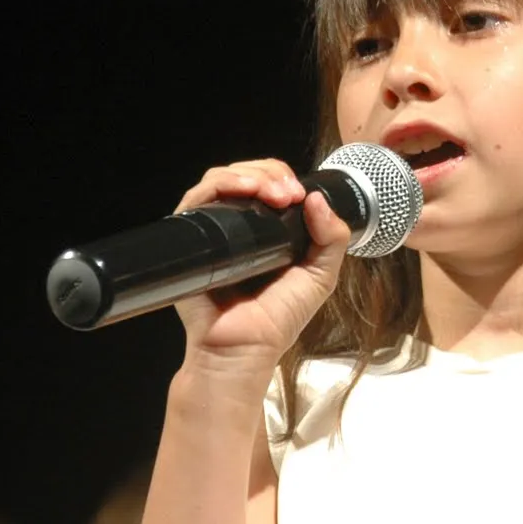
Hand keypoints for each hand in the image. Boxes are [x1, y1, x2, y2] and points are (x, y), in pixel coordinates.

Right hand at [172, 159, 350, 373]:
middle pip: (246, 174)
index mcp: (268, 231)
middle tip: (288, 193)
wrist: (241, 350)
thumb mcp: (320, 277)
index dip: (284, 178)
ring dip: (248, 174)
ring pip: (220, 180)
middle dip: (270, 173)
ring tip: (269, 191)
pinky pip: (196, 199)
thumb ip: (332, 239)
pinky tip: (242, 191)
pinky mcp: (190, 237)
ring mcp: (213, 230)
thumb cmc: (276, 320)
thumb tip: (318, 198)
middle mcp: (238, 226)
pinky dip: (219, 185)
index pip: (270, 184)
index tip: (299, 194)